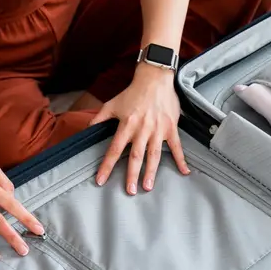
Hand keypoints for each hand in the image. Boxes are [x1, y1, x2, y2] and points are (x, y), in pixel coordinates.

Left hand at [90, 63, 190, 191]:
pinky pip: (176, 146)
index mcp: (126, 125)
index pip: (114, 149)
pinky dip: (181, 159)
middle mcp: (142, 129)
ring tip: (148, 187)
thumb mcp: (112, 104)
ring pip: (154, 155)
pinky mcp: (170, 128)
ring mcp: (158, 130)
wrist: (155, 78)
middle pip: (135, 156)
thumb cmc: (133, 92)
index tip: (101, 180)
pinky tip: (184, 172)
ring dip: (151, 172)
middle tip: (130, 191)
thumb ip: (99, 119)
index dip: (106, 166)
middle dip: (132, 174)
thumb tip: (86, 130)